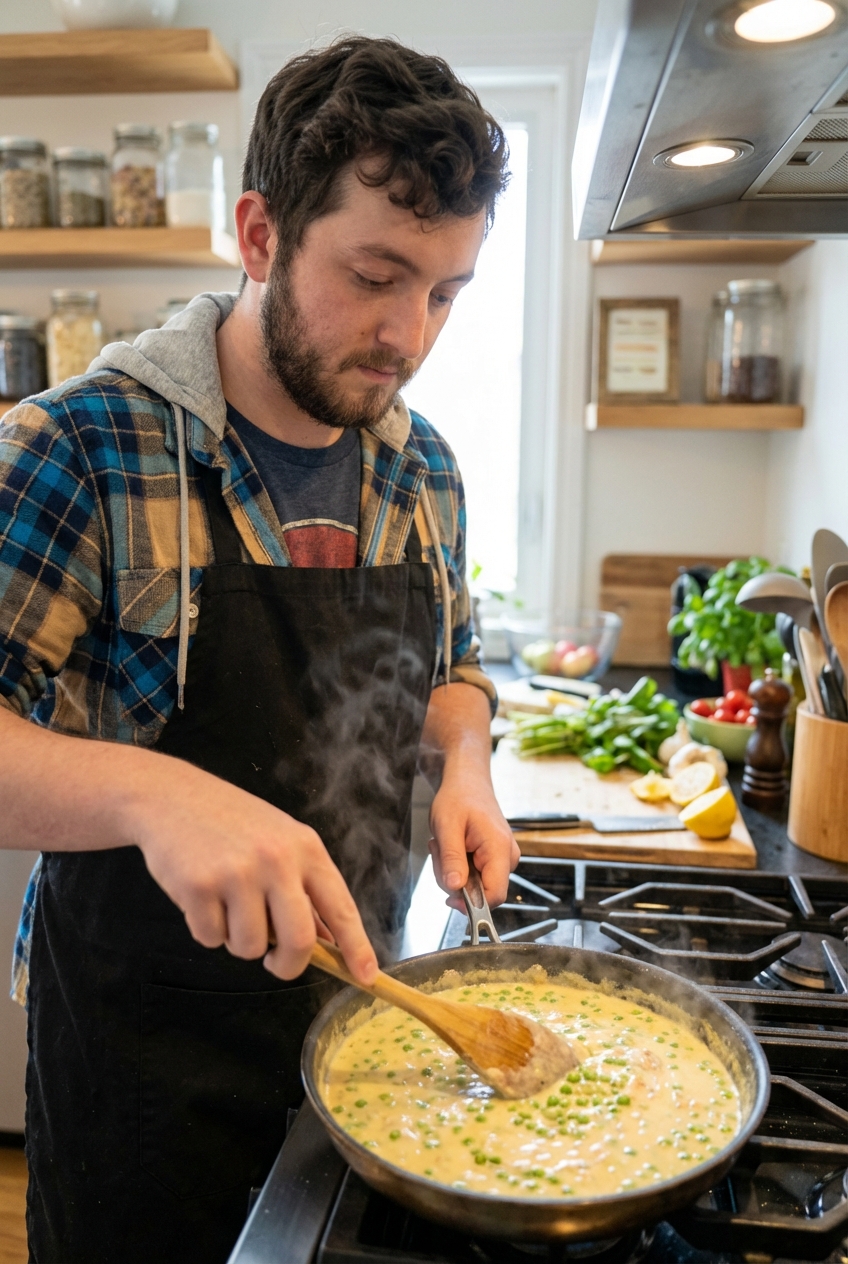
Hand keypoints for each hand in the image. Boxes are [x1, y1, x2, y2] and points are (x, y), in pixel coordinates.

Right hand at [127, 754, 377, 984]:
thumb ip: (303, 888)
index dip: (356, 947)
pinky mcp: (198, 886)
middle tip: (275, 962)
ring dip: (238, 941)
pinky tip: (202, 896)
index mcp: (305, 848)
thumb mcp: (280, 841)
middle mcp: (276, 859)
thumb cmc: (232, 822)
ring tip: (228, 906)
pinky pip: (210, 938)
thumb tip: (327, 940)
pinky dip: (206, 930)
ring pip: (249, 947)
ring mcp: (236, 872)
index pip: (341, 907)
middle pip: (298, 941)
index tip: (367, 977)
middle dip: (287, 965)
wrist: (172, 796)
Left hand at [427, 770, 518, 912]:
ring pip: (474, 886)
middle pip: (481, 892)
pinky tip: (452, 846)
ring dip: (452, 871)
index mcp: (500, 849)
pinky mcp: (494, 859)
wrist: (468, 782)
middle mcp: (507, 857)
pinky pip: (474, 876)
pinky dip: (457, 867)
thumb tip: (455, 889)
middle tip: (439, 851)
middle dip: (454, 880)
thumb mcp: (447, 826)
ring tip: (444, 844)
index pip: (495, 895)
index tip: (448, 896)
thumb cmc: (458, 797)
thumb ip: (452, 859)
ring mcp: (502, 859)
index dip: (471, 904)